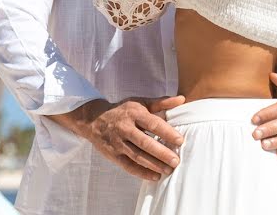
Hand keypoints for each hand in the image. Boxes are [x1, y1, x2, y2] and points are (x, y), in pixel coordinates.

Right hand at [69, 96, 184, 180]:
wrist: (94, 119)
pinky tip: (155, 177)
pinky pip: (128, 166)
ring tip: (168, 170)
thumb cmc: (123, 111)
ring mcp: (118, 142)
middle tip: (176, 161)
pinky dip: (142, 173)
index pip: (152, 123)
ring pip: (137, 156)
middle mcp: (125, 128)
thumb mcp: (140, 102)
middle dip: (161, 153)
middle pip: (145, 142)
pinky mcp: (113, 155)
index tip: (180, 140)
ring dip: (154, 165)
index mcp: (134, 113)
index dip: (166, 132)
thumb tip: (182, 99)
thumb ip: (161, 103)